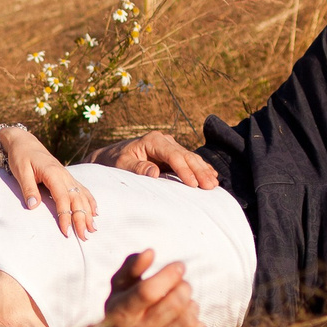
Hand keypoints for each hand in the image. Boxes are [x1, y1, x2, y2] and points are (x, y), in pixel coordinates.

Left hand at [0, 125, 97, 238]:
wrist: (24, 142)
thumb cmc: (21, 156)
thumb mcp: (20, 171)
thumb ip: (28, 188)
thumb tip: (32, 206)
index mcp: (53, 173)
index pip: (62, 198)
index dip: (65, 216)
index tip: (66, 232)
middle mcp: (64, 175)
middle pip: (76, 200)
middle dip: (81, 219)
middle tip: (84, 237)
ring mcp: (67, 176)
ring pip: (82, 196)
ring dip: (88, 213)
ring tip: (93, 229)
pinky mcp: (67, 177)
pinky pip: (82, 190)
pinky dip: (90, 201)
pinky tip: (95, 212)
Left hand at [91, 130, 217, 188]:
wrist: (112, 156)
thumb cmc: (115, 161)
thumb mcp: (122, 164)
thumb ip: (137, 168)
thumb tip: (155, 172)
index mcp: (153, 140)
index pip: (173, 155)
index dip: (185, 170)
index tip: (193, 184)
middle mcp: (164, 140)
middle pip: (186, 156)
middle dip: (199, 171)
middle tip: (210, 186)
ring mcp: (170, 146)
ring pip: (191, 157)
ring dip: (203, 170)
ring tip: (214, 183)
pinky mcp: (172, 154)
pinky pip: (189, 160)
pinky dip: (201, 168)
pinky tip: (212, 175)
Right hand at [94, 249, 203, 326]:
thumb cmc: (122, 314)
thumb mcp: (119, 290)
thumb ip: (131, 268)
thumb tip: (150, 251)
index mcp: (121, 313)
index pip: (149, 291)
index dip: (169, 274)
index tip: (179, 266)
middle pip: (174, 303)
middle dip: (184, 287)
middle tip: (183, 285)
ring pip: (188, 320)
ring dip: (192, 306)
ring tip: (187, 304)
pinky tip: (191, 322)